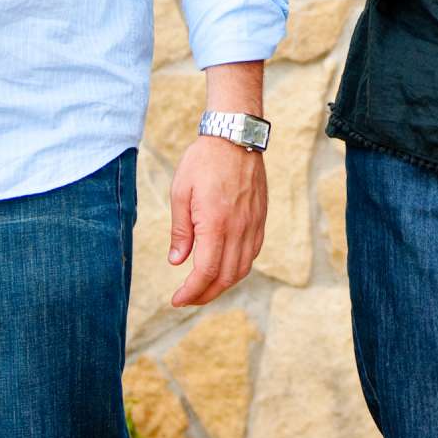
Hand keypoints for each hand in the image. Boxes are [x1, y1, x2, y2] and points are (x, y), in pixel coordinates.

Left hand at [168, 134, 267, 306]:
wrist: (236, 136)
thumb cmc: (203, 161)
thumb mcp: (181, 192)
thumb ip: (180, 230)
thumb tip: (177, 261)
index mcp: (216, 223)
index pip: (206, 271)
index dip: (191, 291)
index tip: (177, 300)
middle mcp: (239, 229)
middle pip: (226, 277)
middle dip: (205, 294)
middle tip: (187, 298)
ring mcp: (253, 225)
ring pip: (242, 268)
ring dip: (222, 284)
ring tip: (203, 287)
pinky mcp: (260, 219)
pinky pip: (252, 253)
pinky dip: (237, 268)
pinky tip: (223, 267)